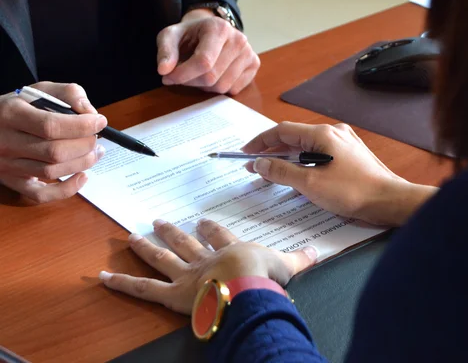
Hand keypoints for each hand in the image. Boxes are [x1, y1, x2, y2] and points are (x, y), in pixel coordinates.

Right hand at [0, 82, 106, 202]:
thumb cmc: (20, 106)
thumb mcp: (40, 90)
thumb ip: (68, 94)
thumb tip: (90, 112)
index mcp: (11, 113)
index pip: (51, 125)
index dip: (82, 126)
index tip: (100, 121)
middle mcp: (6, 141)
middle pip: (54, 151)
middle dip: (85, 145)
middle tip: (96, 138)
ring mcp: (7, 164)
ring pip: (51, 171)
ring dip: (82, 163)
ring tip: (96, 152)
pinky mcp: (11, 180)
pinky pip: (40, 194)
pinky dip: (66, 190)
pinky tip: (82, 177)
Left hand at [99, 219, 316, 313]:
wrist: (248, 287)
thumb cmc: (264, 276)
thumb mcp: (286, 264)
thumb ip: (299, 258)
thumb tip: (318, 251)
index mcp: (231, 252)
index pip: (219, 236)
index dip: (211, 229)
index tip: (203, 220)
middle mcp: (206, 260)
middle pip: (186, 243)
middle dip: (174, 232)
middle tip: (159, 220)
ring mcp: (188, 275)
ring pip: (163, 259)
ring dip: (147, 248)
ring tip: (132, 237)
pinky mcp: (174, 294)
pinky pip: (145, 289)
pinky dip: (123, 283)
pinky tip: (104, 276)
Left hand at [156, 9, 259, 94]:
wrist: (211, 30)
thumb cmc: (190, 35)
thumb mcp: (171, 36)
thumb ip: (165, 51)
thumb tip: (164, 70)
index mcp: (219, 28)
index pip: (203, 62)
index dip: (183, 75)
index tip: (168, 77)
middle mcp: (239, 39)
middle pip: (212, 77)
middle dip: (191, 82)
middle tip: (182, 76)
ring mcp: (249, 53)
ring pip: (222, 86)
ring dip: (204, 87)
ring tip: (198, 74)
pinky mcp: (254, 65)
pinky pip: (234, 90)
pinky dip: (219, 89)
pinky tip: (214, 75)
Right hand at [242, 122, 438, 225]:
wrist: (390, 201)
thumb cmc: (353, 192)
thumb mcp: (310, 184)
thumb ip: (281, 172)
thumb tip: (260, 163)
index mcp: (323, 134)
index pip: (282, 131)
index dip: (261, 141)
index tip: (245, 153)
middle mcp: (334, 133)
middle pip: (294, 138)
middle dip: (272, 151)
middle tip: (254, 166)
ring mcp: (344, 143)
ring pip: (307, 147)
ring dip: (288, 158)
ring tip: (272, 172)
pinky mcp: (350, 155)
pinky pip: (319, 154)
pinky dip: (304, 163)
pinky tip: (298, 175)